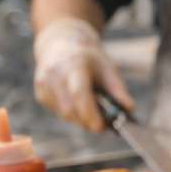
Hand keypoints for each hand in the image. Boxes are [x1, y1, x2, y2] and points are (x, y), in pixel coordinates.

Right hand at [33, 17, 131, 132]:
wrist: (61, 44)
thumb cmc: (89, 59)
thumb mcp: (108, 68)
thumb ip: (118, 89)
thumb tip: (130, 108)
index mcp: (73, 66)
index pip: (78, 94)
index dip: (89, 113)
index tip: (101, 127)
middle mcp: (54, 75)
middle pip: (69, 110)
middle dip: (87, 121)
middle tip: (104, 124)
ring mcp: (43, 85)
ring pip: (64, 115)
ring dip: (80, 118)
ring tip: (92, 107)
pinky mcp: (40, 94)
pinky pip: (58, 113)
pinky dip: (71, 113)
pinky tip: (76, 101)